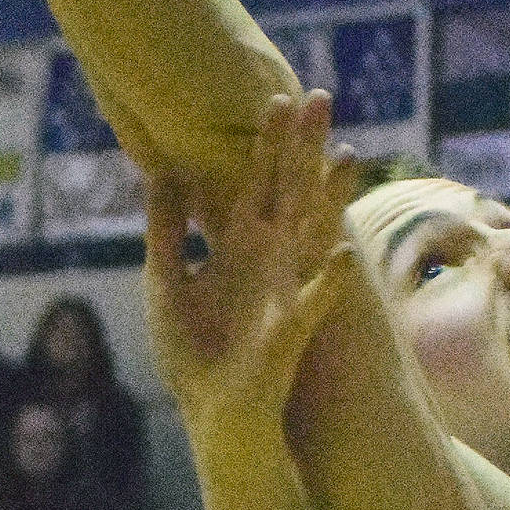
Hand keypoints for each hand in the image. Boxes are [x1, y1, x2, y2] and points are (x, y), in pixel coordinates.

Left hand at [144, 89, 357, 464]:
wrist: (213, 413)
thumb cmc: (194, 353)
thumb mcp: (164, 282)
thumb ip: (165, 230)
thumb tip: (159, 172)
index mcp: (240, 244)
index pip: (256, 180)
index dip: (266, 141)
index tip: (276, 96)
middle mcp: (269, 258)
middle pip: (290, 189)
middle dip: (303, 146)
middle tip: (319, 96)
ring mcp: (285, 290)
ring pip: (314, 232)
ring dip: (332, 197)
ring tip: (350, 158)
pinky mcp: (289, 330)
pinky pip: (313, 302)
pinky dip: (327, 281)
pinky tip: (341, 256)